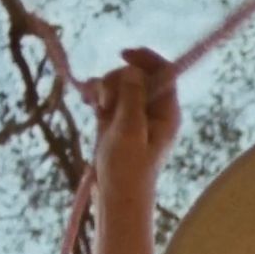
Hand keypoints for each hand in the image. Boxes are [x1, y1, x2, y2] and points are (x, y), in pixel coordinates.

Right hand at [92, 46, 179, 194]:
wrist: (116, 199)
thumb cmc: (127, 169)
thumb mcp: (130, 130)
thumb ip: (132, 97)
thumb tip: (133, 69)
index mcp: (167, 113)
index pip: (164, 72)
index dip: (145, 58)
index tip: (122, 54)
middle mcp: (154, 112)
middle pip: (137, 76)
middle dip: (117, 79)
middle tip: (105, 102)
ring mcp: (134, 117)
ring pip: (120, 85)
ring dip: (104, 88)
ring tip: (96, 106)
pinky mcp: (117, 123)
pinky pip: (108, 98)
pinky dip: (97, 96)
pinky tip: (87, 101)